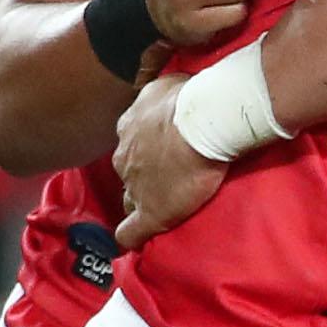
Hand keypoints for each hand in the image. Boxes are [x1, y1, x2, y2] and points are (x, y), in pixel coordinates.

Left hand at [112, 75, 228, 251]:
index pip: (133, 144)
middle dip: (143, 173)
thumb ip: (164, 92)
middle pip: (128, 170)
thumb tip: (171, 90)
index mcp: (129, 126)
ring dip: (142, 200)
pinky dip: (132, 237)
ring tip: (162, 205)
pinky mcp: (150, 212)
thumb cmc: (191, 99)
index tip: (164, 152)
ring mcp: (134, 186)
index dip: (149, 150)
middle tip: (168, 175)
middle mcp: (124, 155)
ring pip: (130, 197)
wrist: (201, 122)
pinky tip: (135, 243)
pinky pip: (130, 232)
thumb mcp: (170, 84)